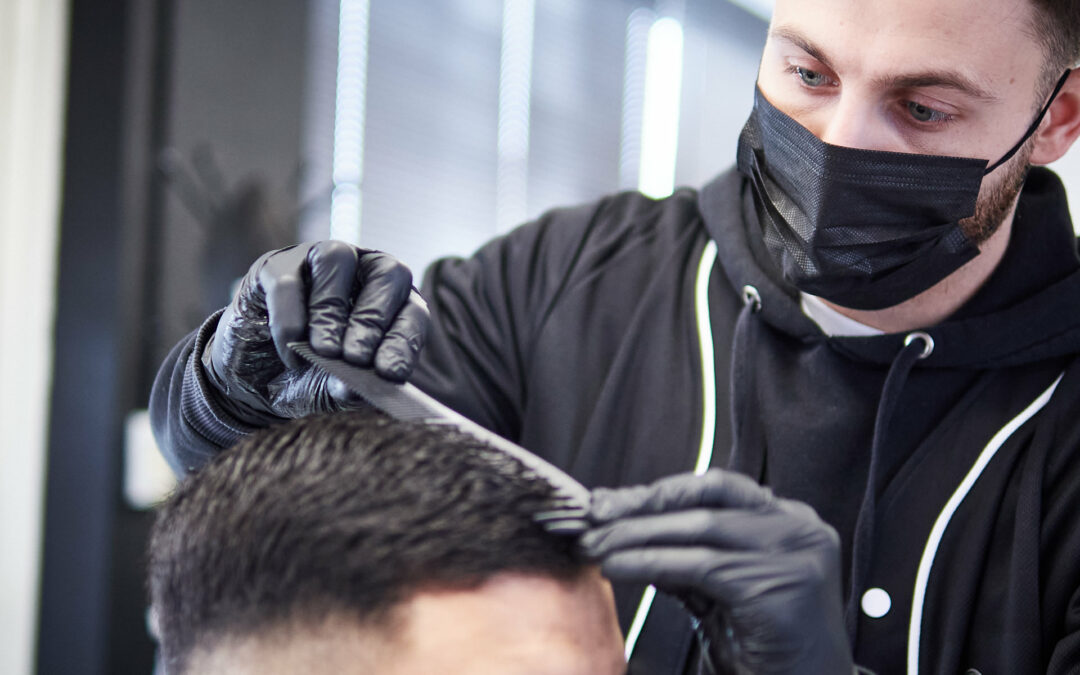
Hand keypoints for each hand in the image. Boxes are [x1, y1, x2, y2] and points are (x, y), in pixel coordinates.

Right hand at [203, 241, 429, 420]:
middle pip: (385, 272)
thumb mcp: (330, 392)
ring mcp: (317, 262)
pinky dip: (289, 320)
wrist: (252, 381)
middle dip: (372, 319)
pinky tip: (290, 353)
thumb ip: (347, 390)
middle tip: (356, 358)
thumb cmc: (307, 378)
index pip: (412, 311)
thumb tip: (355, 389)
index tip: (390, 373)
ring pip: (337, 259)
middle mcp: (360, 272)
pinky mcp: (275, 268)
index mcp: (389, 303)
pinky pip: (287, 282)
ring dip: (333, 308)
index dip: (404, 340)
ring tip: (325, 351)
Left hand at [581, 470, 852, 674]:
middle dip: (642, 506)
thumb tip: (625, 527)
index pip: (716, 488)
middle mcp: (800, 529)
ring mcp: (796, 555)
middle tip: (593, 518)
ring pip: (699, 527)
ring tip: (596, 546)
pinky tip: (617, 567)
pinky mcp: (779, 586)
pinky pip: (698, 565)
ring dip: (637, 535)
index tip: (610, 502)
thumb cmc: (766, 656)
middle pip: (707, 497)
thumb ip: (687, 557)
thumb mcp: (719, 594)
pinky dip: (649, 562)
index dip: (659, 492)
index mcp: (790, 522)